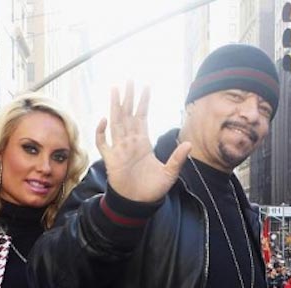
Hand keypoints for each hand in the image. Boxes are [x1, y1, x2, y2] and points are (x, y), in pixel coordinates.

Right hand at [96, 83, 190, 202]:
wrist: (138, 204)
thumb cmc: (152, 190)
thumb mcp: (169, 173)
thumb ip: (177, 158)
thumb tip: (189, 144)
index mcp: (143, 143)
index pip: (142, 117)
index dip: (143, 102)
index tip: (145, 86)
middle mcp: (130, 142)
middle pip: (127, 114)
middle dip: (128, 98)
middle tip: (128, 80)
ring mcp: (119, 149)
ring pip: (115, 122)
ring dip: (115, 106)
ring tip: (115, 89)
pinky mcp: (110, 159)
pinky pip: (102, 143)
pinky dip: (101, 132)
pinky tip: (104, 120)